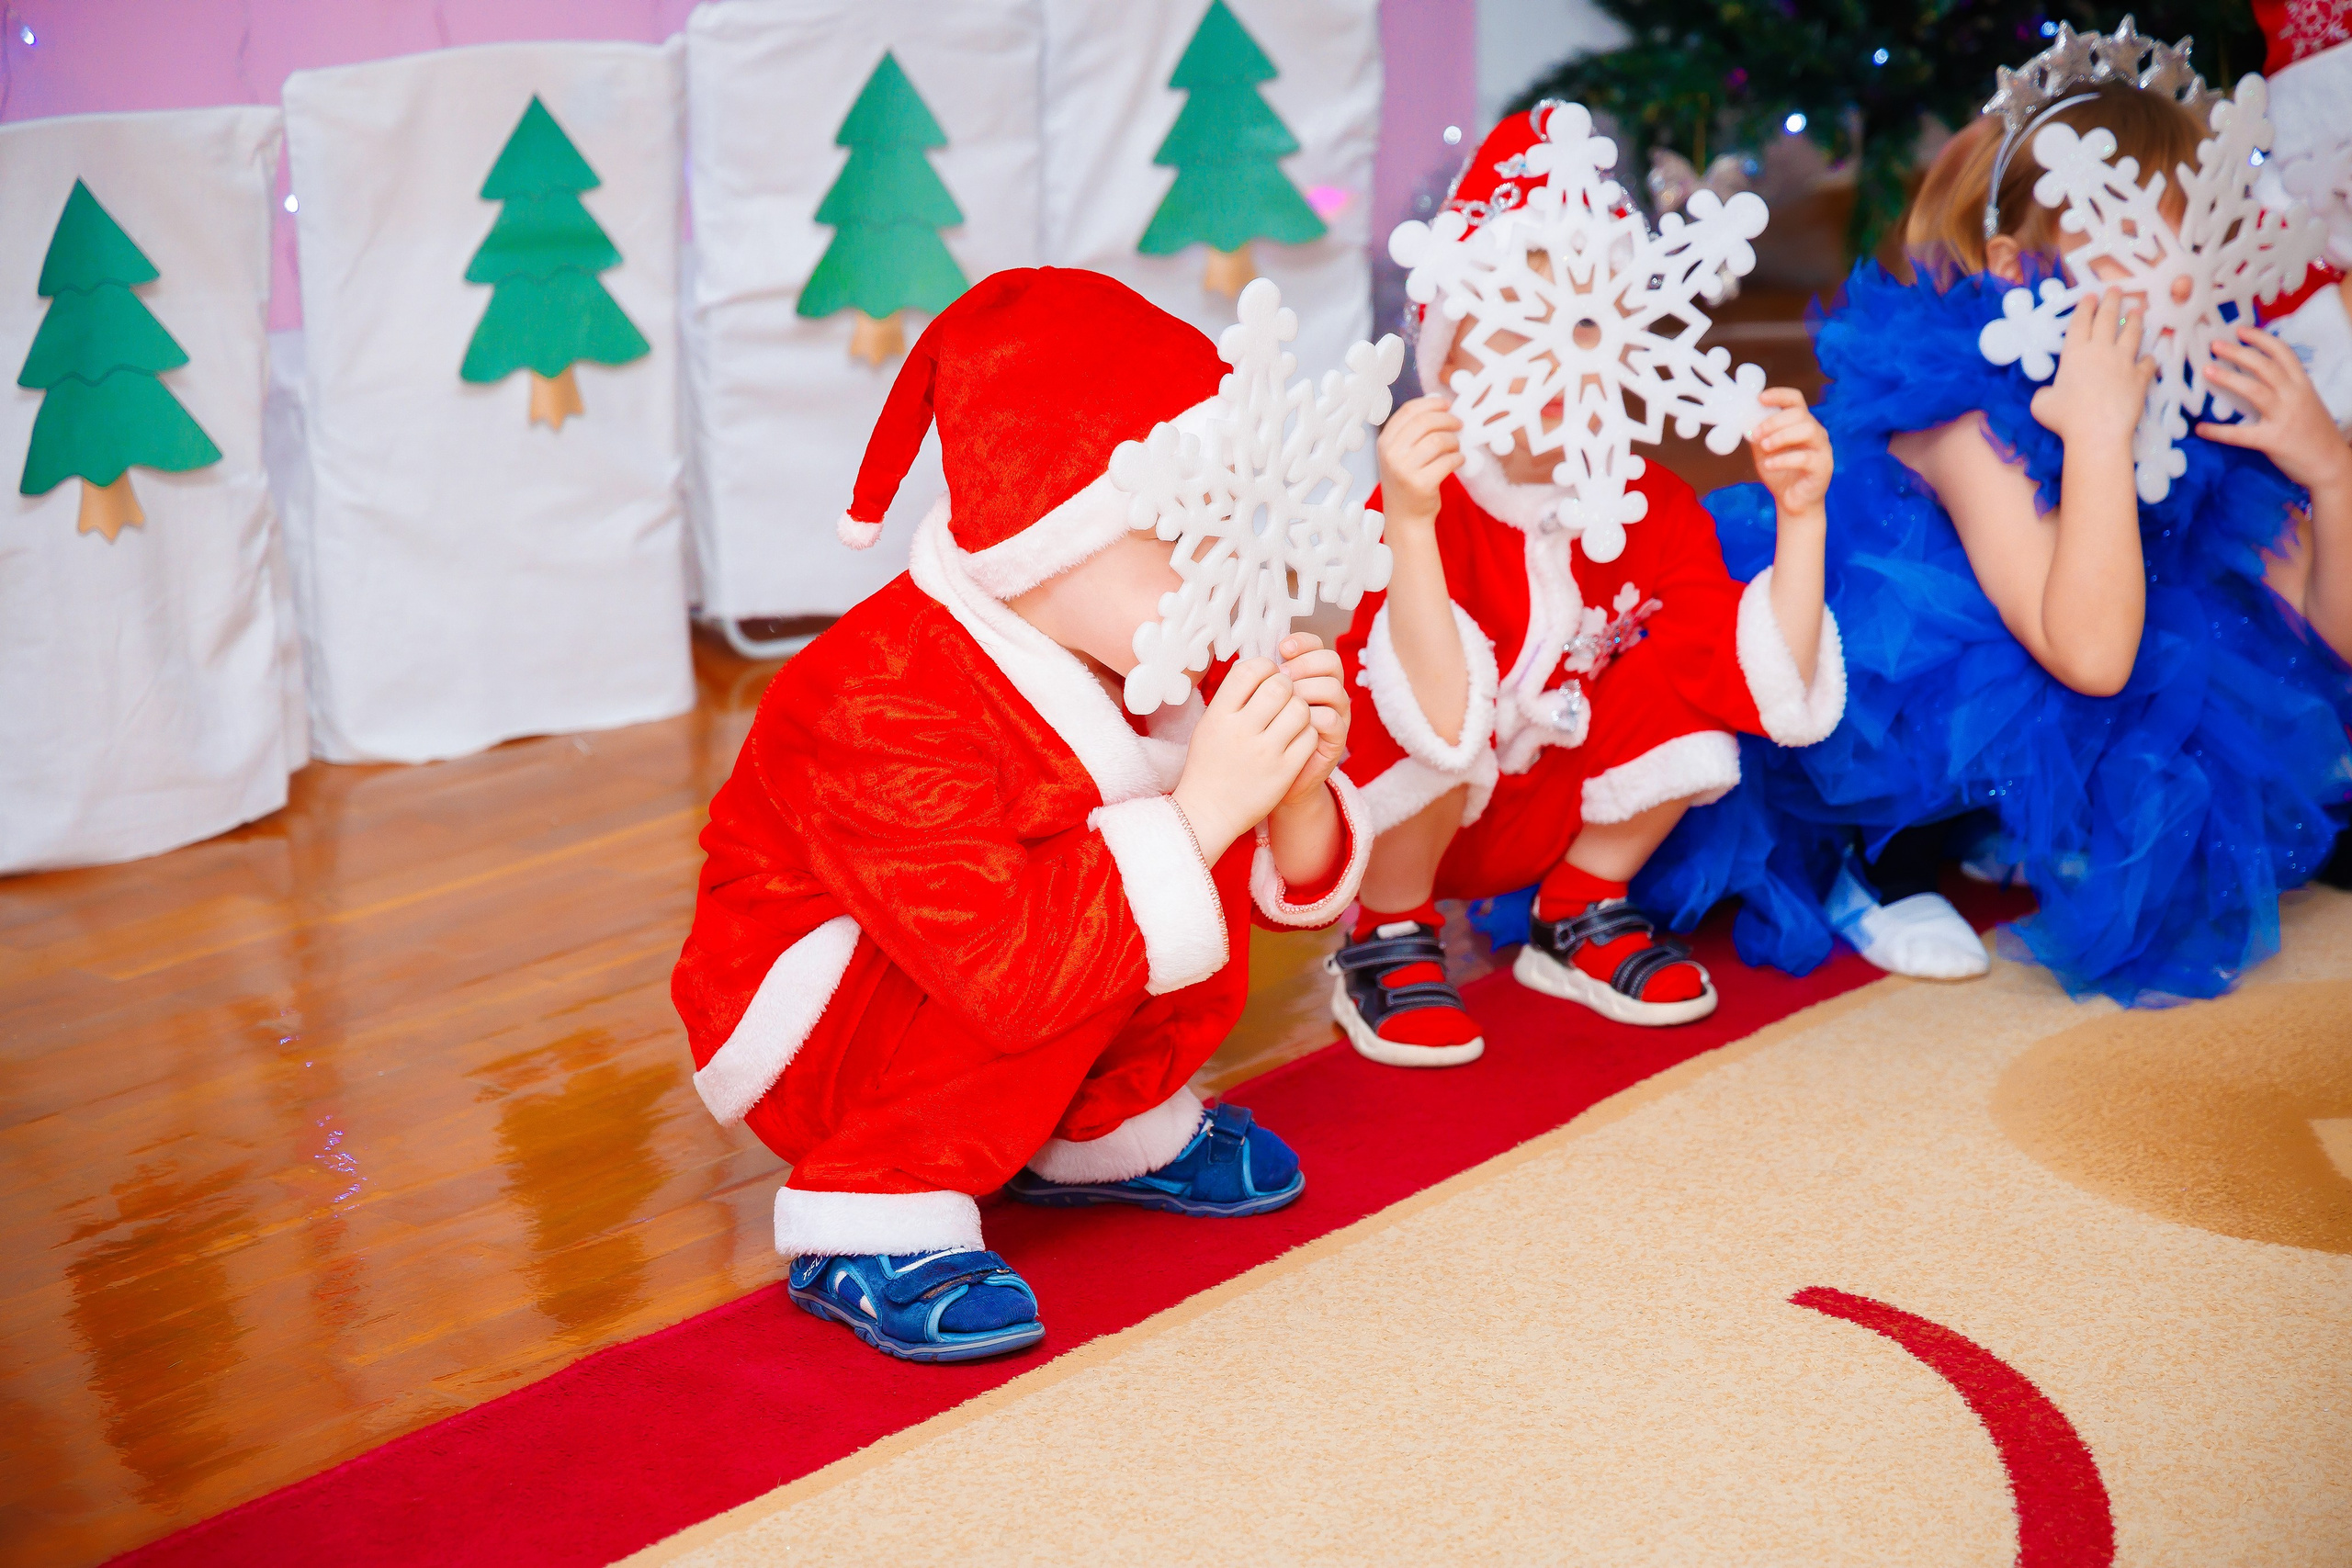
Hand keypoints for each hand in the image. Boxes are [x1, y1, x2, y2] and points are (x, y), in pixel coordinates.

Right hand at [1171, 654, 1318, 857]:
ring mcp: (1265, 752)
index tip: (1267, 676)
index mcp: (1219, 715)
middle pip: (1280, 686)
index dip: (1265, 667)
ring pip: (1300, 709)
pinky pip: (1310, 736)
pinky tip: (1296, 740)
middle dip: (1287, 686)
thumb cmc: (1210, 764)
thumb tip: (1260, 667)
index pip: (1250, 670)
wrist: (1210, 811)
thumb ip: (1232, 697)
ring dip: (1300, 709)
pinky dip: (1307, 733)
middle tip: (1284, 697)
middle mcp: (1241, 730)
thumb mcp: (1209, 724)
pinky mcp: (1285, 771)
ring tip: (1291, 719)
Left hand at [1272, 633, 1349, 808]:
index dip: (1303, 642)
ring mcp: (1335, 714)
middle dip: (1305, 664)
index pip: (1316, 646)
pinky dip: (1312, 717)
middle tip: (1282, 676)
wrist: (1267, 781)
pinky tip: (1290, 722)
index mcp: (1310, 676)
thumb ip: (1259, 680)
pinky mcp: (1335, 739)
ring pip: (1333, 688)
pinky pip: (1332, 720)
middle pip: (1331, 661)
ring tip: (1284, 701)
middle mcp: (1327, 691)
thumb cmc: (1258, 738)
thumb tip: (1247, 658)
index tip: (1282, 648)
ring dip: (1307, 689)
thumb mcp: (1256, 704)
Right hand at [1376, 394, 1463, 531]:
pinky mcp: (1421, 484)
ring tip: (1456, 447)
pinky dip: (1459, 458)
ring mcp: (1404, 470)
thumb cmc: (1408, 480)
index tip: (1447, 404)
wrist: (1405, 517)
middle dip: (1448, 420)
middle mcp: (1391, 454)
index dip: (1431, 403)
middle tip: (1459, 425)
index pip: (1409, 411)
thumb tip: (1441, 404)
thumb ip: (1412, 432)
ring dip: (1454, 441)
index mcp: (1384, 442)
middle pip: (1425, 422)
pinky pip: (1448, 461)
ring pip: (1439, 441)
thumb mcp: (1399, 454)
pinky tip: (1458, 461)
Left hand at [1750, 387, 1830, 516]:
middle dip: (1774, 421)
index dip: (1779, 395)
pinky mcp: (1823, 467)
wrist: (1792, 501)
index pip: (1795, 400)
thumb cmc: (1779, 472)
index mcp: (1801, 423)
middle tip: (1756, 434)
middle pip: (1799, 413)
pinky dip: (1784, 459)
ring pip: (1807, 430)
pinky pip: (1806, 457)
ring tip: (1764, 447)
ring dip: (1781, 436)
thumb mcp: (1763, 450)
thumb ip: (1757, 434)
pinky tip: (1769, 465)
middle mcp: (1815, 432)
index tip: (1760, 398)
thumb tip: (1741, 418)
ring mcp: (1822, 448)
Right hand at [2030, 287, 2154, 448]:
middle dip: (2112, 301)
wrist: (2098, 432)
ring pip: (2131, 334)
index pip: (2080, 322)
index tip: (2090, 295)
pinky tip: (2150, 357)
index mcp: (2075, 353)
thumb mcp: (2042, 403)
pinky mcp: (2140, 377)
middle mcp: (2100, 351)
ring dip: (2135, 319)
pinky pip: (2148, 363)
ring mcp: (2123, 362)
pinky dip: (2150, 359)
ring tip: (2138, 309)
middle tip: (2116, 289)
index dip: (2085, 307)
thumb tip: (2049, 392)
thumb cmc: (2066, 418)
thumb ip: (2045, 392)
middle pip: (2108, 319)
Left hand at [2196, 324, 2351, 497]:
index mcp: (2302, 384)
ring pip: (2254, 390)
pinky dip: (2219, 431)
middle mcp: (2294, 396)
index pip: (2283, 353)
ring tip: (2207, 370)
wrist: (2330, 464)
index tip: (2240, 330)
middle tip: (2215, 344)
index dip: (2261, 339)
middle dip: (2239, 353)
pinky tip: (2201, 429)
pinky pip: (2241, 434)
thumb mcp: (2305, 402)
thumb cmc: (2314, 433)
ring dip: (2229, 379)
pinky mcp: (2274, 440)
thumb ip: (2285, 389)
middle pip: (2265, 366)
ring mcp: (2285, 417)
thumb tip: (2255, 377)